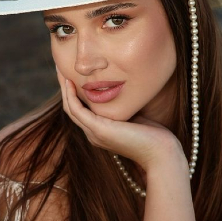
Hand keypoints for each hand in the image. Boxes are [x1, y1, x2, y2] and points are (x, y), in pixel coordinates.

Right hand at [55, 65, 182, 171]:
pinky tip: (70, 82)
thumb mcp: (132, 116)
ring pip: (71, 108)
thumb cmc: (153, 135)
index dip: (73, 92)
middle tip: (60, 67)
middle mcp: (93, 134)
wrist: (161, 153)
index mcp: (99, 132)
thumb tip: (120, 87)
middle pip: (71, 108)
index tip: (71, 73)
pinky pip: (78, 111)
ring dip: (64, 88)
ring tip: (60, 70)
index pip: (79, 110)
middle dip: (64, 87)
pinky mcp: (99, 130)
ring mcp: (94, 134)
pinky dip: (71, 96)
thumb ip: (121, 106)